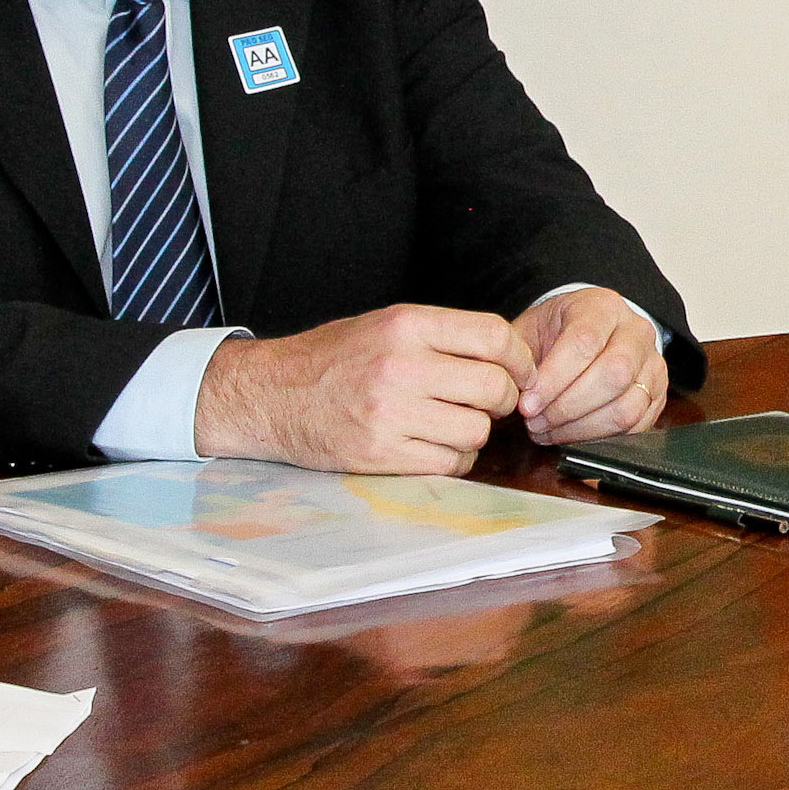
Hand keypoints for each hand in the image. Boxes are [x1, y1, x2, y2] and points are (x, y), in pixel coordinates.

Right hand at [194, 304, 534, 474]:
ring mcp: (389, 413)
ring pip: (475, 431)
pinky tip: (434, 448)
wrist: (268, 395)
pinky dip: (452, 460)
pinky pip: (448, 464)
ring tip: (453, 425)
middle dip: (502, 399)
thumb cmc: (333, 359)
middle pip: (493, 387)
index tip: (519, 371)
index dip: (519, 358)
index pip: (494, 336)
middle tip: (488, 403)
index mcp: (407, 325)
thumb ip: (444, 336)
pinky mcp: (378, 454)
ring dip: (475, 434)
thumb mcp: (387, 325)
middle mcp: (400, 366)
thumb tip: (509, 358)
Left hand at [510, 289, 668, 445]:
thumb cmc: (555, 334)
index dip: (554, 379)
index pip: (585, 341)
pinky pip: (636, 426)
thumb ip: (520, 357)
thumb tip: (516, 391)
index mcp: (604, 307)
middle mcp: (636, 332)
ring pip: (627, 406)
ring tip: (549, 430)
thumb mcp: (531, 330)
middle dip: (568, 407)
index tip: (527, 403)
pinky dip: (600, 439)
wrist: (586, 334)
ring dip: (582, 429)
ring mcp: (652, 364)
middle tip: (536, 421)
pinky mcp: (657, 395)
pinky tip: (571, 435)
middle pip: (614, 374)